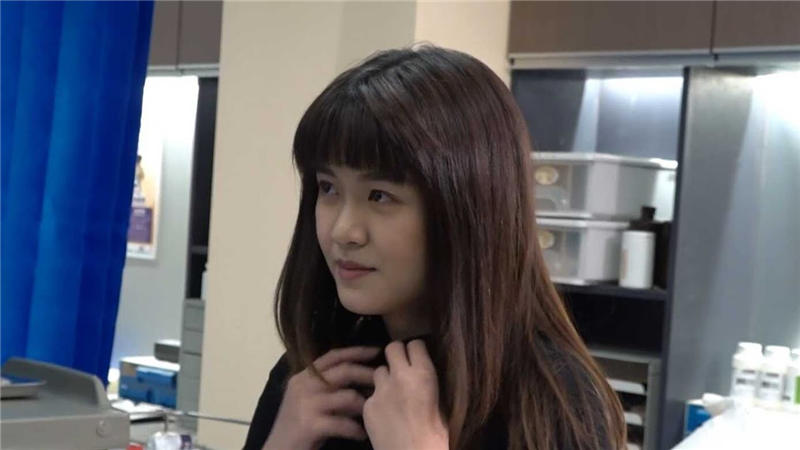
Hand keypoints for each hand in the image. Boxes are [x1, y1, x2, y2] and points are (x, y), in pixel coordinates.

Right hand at [263, 346, 380, 449]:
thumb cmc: (297, 426)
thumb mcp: (308, 399)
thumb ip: (326, 386)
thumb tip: (359, 376)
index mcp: (303, 376)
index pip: (333, 356)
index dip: (356, 351)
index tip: (376, 351)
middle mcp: (303, 385)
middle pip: (344, 371)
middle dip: (367, 374)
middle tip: (384, 381)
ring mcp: (306, 404)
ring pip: (348, 396)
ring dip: (365, 406)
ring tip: (373, 413)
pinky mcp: (310, 424)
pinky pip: (343, 423)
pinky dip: (356, 429)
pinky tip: (362, 435)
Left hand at [363, 340, 448, 449]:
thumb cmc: (436, 436)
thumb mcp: (441, 403)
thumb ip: (429, 383)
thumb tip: (423, 372)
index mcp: (424, 374)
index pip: (415, 344)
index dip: (416, 351)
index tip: (418, 358)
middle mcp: (400, 376)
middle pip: (392, 348)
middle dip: (397, 355)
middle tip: (402, 367)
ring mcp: (381, 391)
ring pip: (379, 370)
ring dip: (386, 377)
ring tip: (393, 392)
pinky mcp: (368, 406)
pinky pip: (372, 394)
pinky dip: (378, 400)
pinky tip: (386, 414)